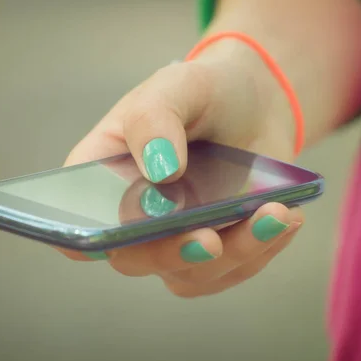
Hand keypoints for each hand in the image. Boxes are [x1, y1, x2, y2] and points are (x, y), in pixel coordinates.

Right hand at [59, 54, 303, 297]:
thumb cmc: (201, 92)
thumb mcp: (176, 87)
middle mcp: (133, 217)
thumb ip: (156, 119)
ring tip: (276, 215)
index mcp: (102, 177)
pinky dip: (261, 249)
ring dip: (235, 253)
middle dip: (173, 253)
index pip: (75, 223)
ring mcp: (174, 237)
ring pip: (191, 273)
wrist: (252, 103)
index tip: (113, 239)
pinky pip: (232, 269)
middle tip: (210, 239)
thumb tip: (160, 172)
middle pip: (134, 259)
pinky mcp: (216, 248)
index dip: (83, 240)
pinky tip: (284, 217)